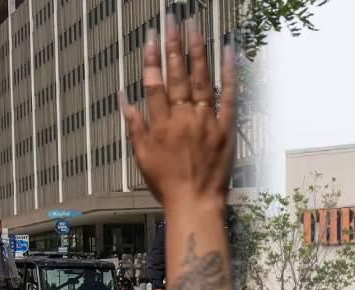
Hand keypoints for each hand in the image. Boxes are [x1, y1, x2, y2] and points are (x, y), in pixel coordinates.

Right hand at [121, 18, 236, 211]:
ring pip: (202, 79)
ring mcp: (206, 121)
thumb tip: (124, 99)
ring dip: (198, 50)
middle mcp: (183, 118)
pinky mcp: (226, 127)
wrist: (196, 204)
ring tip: (195, 26)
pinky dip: (229, 72)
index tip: (151, 36)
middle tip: (172, 19)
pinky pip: (229, 95)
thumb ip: (134, 127)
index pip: (154, 84)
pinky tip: (228, 50)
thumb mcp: (142, 158)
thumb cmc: (167, 185)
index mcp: (161, 125)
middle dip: (173, 45)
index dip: (152, 59)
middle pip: (177, 75)